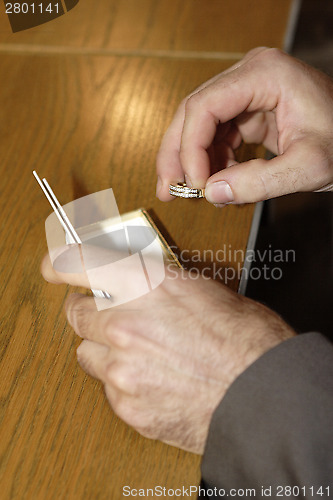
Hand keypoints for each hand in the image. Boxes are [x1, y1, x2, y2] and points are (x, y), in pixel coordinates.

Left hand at [41, 253, 294, 453]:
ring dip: (105, 350)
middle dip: (90, 312)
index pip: (79, 263)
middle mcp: (125, 325)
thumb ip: (159, 286)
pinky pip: (109, 389)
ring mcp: (122, 369)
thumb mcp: (202, 290)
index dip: (59, 262)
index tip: (53, 265)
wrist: (264, 394)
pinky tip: (153, 380)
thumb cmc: (246, 339)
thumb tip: (140, 285)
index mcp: (145, 285)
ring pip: (88, 355)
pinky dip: (123, 383)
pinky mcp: (128, 406)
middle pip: (76, 315)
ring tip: (139, 352)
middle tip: (109, 315)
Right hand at [156, 47, 332, 204]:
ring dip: (193, 161)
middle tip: (167, 189)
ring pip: (201, 125)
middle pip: (194, 112)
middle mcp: (251, 75)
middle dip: (178, 154)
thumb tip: (213, 193)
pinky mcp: (250, 110)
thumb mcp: (309, 167)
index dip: (190, 148)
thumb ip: (260, 183)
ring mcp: (248, 91)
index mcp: (265, 74)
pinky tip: (218, 182)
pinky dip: (212, 161)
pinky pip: (218, 134)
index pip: (205, 106)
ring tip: (195, 194)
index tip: (195, 185)